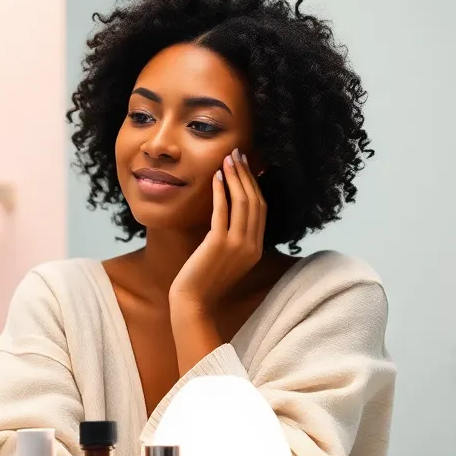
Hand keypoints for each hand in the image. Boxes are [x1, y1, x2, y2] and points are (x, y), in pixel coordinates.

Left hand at [169, 149, 265, 312]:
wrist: (194, 302)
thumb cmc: (204, 280)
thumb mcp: (226, 258)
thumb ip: (233, 238)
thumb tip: (229, 212)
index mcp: (257, 249)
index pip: (261, 209)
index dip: (255, 185)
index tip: (247, 166)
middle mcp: (252, 245)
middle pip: (255, 201)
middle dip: (247, 175)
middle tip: (239, 154)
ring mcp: (238, 245)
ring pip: (243, 202)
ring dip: (236, 177)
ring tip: (228, 159)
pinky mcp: (219, 244)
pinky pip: (223, 211)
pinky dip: (221, 191)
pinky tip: (216, 177)